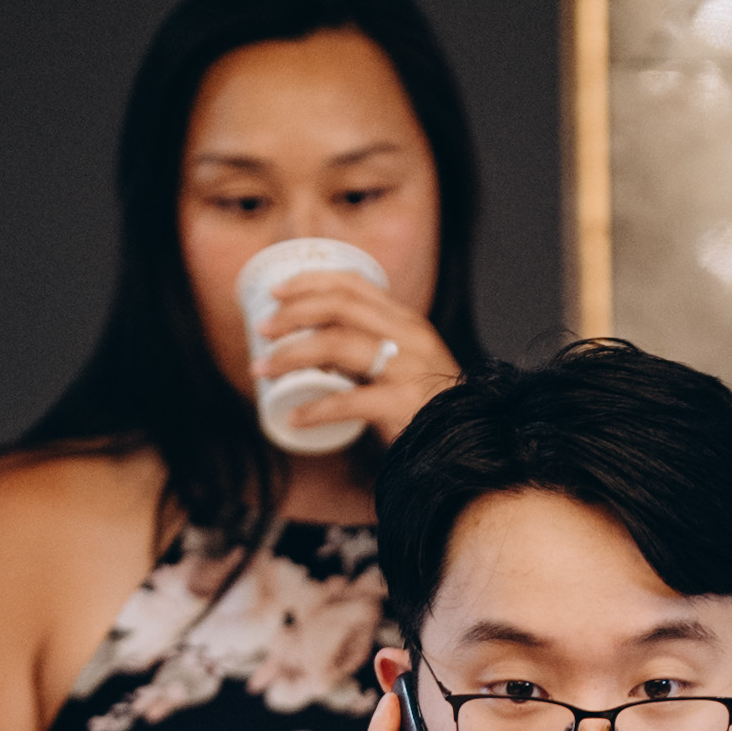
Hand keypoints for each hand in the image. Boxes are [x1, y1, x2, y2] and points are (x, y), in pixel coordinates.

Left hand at [248, 269, 463, 454]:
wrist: (468, 448)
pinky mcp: (404, 405)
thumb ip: (373, 354)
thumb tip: (319, 354)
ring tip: (263, 369)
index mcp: (407, 323)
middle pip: (340, 306)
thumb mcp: (406, 366)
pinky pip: (349, 401)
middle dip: (292, 313)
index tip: (277, 292)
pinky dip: (315, 409)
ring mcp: (409, 369)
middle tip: (262, 330)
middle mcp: (410, 337)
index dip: (310, 282)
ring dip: (291, 354)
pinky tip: (294, 417)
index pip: (354, 285)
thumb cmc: (430, 411)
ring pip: (337, 344)